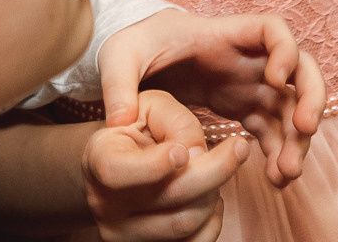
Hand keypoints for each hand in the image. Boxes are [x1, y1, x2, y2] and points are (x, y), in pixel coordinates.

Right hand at [84, 89, 251, 241]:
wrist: (120, 165)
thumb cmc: (137, 129)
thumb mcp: (150, 107)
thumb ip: (176, 121)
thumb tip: (198, 155)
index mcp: (99, 160)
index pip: (118, 172)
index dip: (153, 165)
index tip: (182, 151)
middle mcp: (105, 204)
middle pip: (168, 197)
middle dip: (215, 170)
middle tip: (238, 147)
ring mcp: (123, 234)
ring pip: (185, 223)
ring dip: (213, 194)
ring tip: (216, 171)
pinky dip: (212, 221)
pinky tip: (209, 196)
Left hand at [99, 10, 322, 186]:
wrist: (137, 63)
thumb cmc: (133, 47)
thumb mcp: (118, 56)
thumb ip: (117, 84)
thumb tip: (121, 122)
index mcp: (222, 34)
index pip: (271, 28)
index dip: (284, 49)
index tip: (275, 78)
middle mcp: (246, 58)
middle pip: (300, 68)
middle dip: (310, 96)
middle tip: (304, 129)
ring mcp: (250, 84)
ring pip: (292, 106)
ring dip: (298, 137)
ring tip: (287, 173)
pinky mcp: (245, 108)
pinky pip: (274, 130)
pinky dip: (280, 152)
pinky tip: (276, 178)